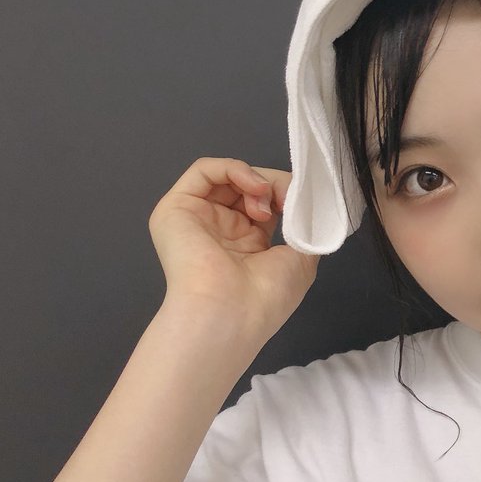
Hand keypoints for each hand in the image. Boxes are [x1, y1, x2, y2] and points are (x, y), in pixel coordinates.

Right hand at [148, 157, 319, 342]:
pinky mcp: (176, 208)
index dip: (287, 198)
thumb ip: (303, 227)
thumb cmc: (267, 295)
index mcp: (248, 246)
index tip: (302, 206)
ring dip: (257, 178)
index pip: (267, 205)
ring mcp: (198, 218)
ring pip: (228, 177)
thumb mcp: (300, 259)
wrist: (229, 312)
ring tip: (267, 198)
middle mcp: (221, 230)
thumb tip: (304, 201)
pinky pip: (204, 170)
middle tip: (286, 202)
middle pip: (248, 188)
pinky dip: (234, 168)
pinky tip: (254, 187)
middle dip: (274, 187)